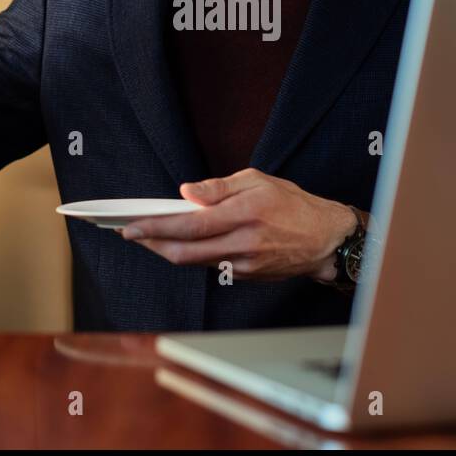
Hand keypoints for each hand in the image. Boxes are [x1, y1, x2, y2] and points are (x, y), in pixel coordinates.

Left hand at [120, 168, 356, 282]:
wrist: (325, 238)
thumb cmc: (292, 203)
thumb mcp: (257, 180)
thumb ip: (219, 187)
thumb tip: (186, 192)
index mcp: (245, 213)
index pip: (191, 224)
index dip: (157, 227)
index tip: (131, 225)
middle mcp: (243, 243)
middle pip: (185, 252)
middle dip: (152, 244)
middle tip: (130, 233)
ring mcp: (244, 264)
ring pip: (194, 262)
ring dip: (168, 250)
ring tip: (148, 236)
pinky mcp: (246, 276)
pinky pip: (210, 267)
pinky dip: (191, 255)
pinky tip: (179, 244)